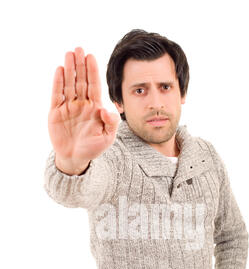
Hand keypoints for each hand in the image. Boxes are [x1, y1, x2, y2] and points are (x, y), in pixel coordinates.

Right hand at [48, 47, 119, 168]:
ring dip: (69, 69)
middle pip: (81, 81)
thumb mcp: (108, 138)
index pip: (94, 85)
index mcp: (94, 108)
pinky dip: (58, 82)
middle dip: (80, 65)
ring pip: (69, 84)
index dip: (92, 71)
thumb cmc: (93, 148)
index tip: (91, 57)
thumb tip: (106, 109)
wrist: (75, 159)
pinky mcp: (56, 112)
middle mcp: (81, 104)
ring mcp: (68, 107)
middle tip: (79, 48)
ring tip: (69, 54)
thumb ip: (112, 123)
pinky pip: (57, 95)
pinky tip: (60, 70)